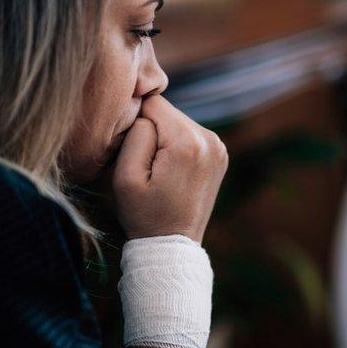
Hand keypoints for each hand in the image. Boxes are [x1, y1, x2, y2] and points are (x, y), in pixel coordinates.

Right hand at [112, 95, 227, 242]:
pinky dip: (177, 145)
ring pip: (178, 122)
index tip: (132, 149)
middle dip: (152, 130)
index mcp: (188, 142)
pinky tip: (172, 170)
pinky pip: (189, 135)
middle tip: (146, 164)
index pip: (153, 103)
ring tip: (159, 170)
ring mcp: (220, 146)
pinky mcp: (220, 154)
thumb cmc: (144, 214)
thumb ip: (135, 133)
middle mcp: (211, 139)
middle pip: (168, 111)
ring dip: (164, 138)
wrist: (173, 244)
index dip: (135, 121)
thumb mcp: (126, 176)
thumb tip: (145, 111)